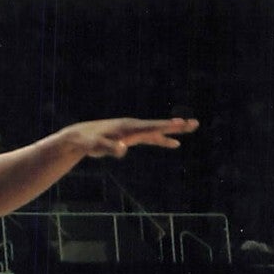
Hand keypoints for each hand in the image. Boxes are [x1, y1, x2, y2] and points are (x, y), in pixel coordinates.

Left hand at [73, 116, 198, 159]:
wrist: (79, 137)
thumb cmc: (88, 142)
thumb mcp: (97, 146)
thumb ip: (110, 147)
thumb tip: (123, 149)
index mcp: (129, 127)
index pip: (151, 127)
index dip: (166, 127)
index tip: (182, 124)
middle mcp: (133, 127)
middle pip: (158, 126)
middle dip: (176, 126)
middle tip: (195, 123)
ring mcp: (133, 131)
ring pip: (157, 131)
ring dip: (173, 131)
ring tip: (190, 128)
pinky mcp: (131, 137)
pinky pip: (151, 138)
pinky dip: (163, 140)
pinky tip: (174, 144)